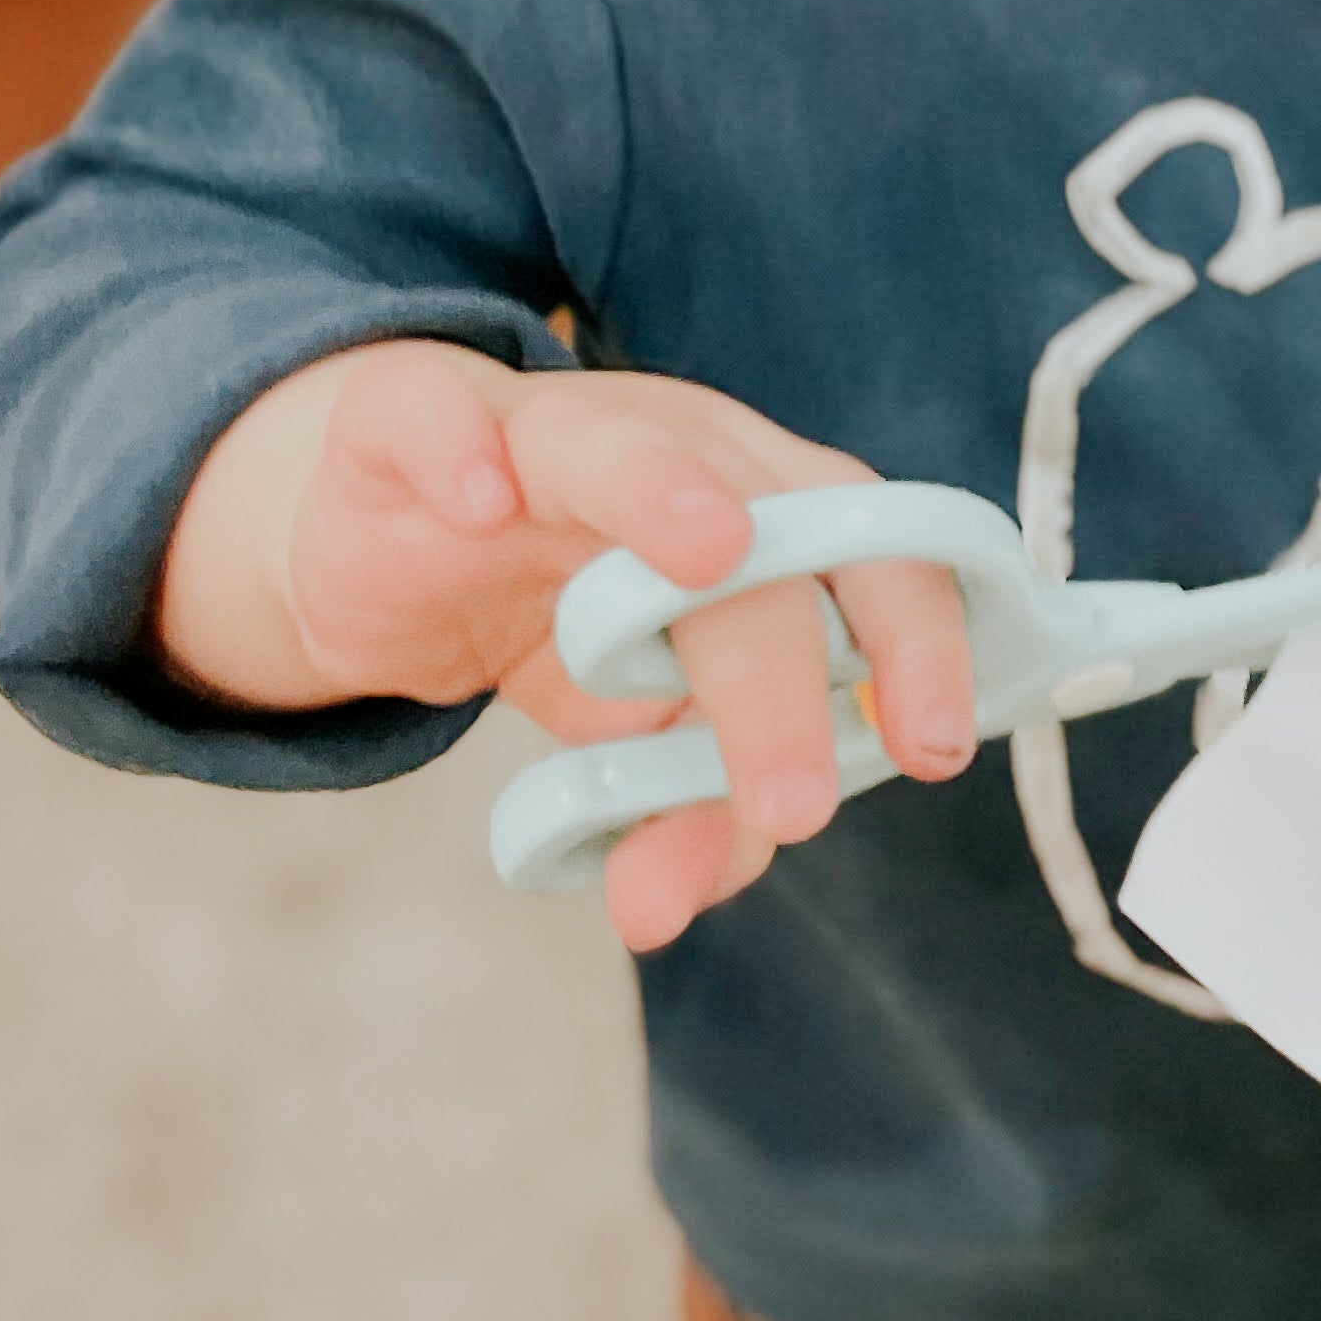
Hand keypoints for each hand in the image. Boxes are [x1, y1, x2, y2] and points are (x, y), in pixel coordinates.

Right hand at [155, 342, 979, 951]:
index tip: (932, 747)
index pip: (876, 558)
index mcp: (768, 516)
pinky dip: (461, 451)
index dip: (917, 641)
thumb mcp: (638, 737)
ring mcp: (544, 429)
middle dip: (786, 663)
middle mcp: (680, 451)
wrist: (388, 552)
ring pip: (618, 439)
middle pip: (763, 526)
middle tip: (790, 801)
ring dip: (668, 494)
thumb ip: (682, 820)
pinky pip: (434, 413)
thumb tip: (653, 908)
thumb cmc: (563, 628)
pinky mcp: (409, 422)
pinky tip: (478, 504)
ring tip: (710, 556)